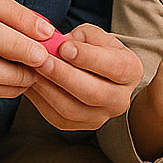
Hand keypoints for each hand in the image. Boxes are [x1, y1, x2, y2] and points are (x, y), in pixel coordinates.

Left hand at [26, 21, 144, 129]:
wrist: (95, 74)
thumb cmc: (96, 50)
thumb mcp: (95, 37)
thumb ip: (82, 37)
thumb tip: (59, 44)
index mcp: (131, 71)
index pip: (114, 67)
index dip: (88, 57)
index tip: (64, 47)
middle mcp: (121, 99)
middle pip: (93, 93)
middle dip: (64, 75)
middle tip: (42, 60)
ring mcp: (100, 117)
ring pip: (72, 109)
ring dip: (49, 89)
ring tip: (33, 70)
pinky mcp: (79, 126)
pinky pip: (57, 117)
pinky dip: (41, 100)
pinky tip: (31, 83)